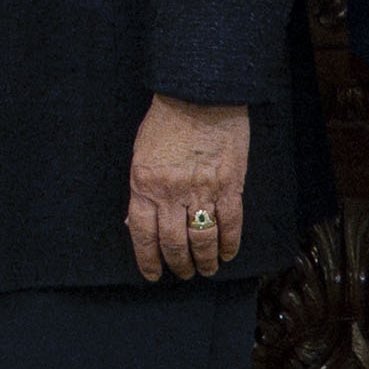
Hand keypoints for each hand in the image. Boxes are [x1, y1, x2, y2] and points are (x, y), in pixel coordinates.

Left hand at [123, 97, 252, 281]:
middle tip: (184, 272)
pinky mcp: (229, 185)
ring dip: (204, 260)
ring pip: (203, 240)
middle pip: (174, 243)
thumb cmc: (166, 121)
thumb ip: (142, 189)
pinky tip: (227, 254)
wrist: (200, 93)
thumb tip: (138, 222)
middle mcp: (171, 193)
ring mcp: (202, 190)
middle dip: (179, 264)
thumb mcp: (142, 155)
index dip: (149, 260)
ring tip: (206, 268)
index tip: (154, 275)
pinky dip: (229, 244)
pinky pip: (230, 224)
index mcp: (144, 184)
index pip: (143, 235)